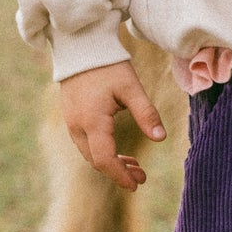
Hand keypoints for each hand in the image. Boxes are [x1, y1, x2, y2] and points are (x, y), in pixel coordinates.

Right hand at [59, 60, 165, 190]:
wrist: (80, 46)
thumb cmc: (108, 65)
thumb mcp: (131, 87)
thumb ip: (146, 113)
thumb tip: (161, 138)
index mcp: (92, 121)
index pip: (104, 159)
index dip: (120, 175)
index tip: (137, 184)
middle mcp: (77, 126)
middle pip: (96, 161)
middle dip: (118, 172)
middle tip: (142, 175)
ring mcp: (71, 122)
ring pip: (90, 153)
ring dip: (110, 162)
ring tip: (134, 164)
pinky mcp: (71, 116)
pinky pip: (85, 143)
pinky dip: (101, 151)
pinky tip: (117, 149)